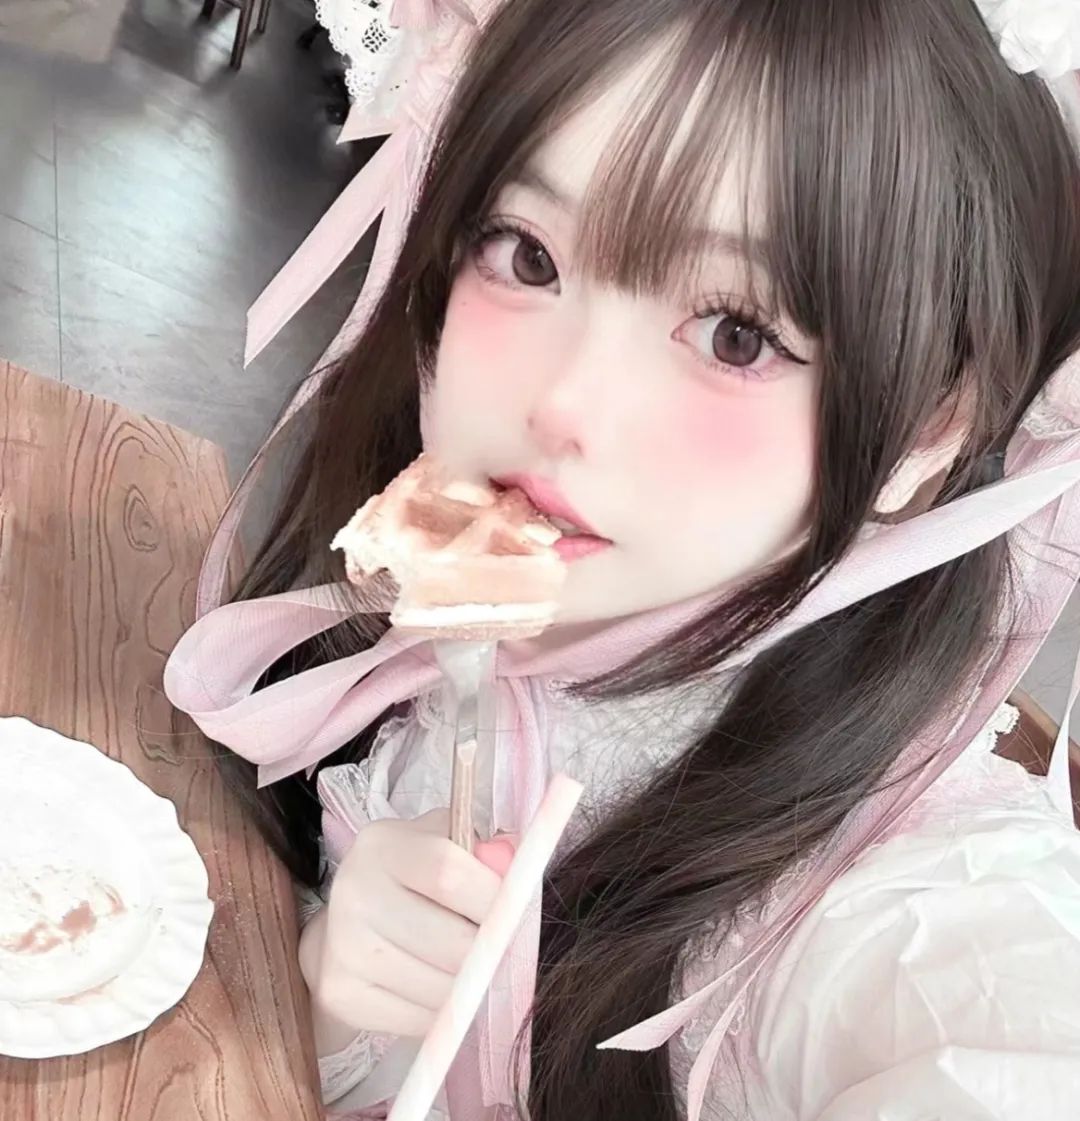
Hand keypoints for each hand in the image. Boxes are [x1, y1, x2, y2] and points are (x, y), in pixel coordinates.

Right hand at [300, 809, 511, 1047]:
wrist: (347, 926)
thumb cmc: (413, 878)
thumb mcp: (446, 844)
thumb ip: (485, 851)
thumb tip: (514, 867)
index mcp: (383, 845)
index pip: (450, 874)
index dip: (495, 899)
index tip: (516, 911)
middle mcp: (355, 891)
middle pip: (451, 941)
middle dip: (491, 952)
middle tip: (505, 951)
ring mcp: (344, 947)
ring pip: (440, 988)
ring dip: (471, 987)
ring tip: (474, 970)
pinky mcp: (341, 994)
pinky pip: (418, 1019)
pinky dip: (444, 1013)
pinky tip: (442, 989)